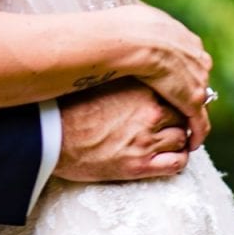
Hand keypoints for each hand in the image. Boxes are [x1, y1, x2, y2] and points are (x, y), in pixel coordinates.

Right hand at [54, 79, 191, 182]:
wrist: (51, 137)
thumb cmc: (71, 108)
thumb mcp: (102, 81)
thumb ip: (126, 78)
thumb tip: (139, 68)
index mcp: (141, 90)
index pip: (173, 92)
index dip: (172, 99)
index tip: (168, 103)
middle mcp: (149, 114)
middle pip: (181, 115)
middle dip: (178, 119)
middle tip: (171, 123)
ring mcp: (146, 141)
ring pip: (182, 139)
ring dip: (179, 140)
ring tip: (170, 140)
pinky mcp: (139, 166)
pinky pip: (176, 164)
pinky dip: (179, 160)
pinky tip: (172, 157)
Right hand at [111, 4, 212, 145]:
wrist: (134, 40)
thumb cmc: (129, 29)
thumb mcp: (139, 20)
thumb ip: (143, 26)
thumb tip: (134, 20)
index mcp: (187, 41)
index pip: (189, 62)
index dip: (180, 75)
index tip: (171, 83)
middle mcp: (198, 60)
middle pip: (198, 81)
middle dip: (189, 94)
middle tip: (176, 107)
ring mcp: (196, 81)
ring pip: (199, 103)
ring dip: (191, 114)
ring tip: (181, 128)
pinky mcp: (191, 101)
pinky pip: (199, 123)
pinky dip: (197, 133)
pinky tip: (192, 144)